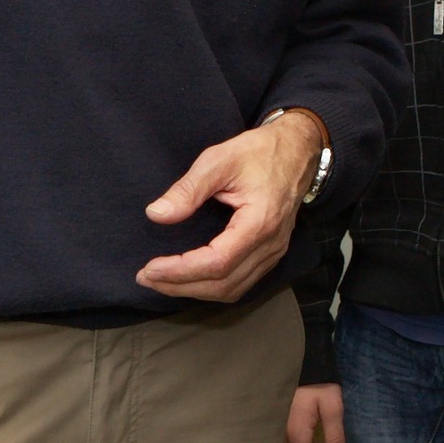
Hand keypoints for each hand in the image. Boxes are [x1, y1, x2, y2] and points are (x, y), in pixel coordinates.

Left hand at [137, 110, 326, 302]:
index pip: (218, 262)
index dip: (181, 271)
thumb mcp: (219, 160)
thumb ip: (188, 189)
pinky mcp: (271, 253)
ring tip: (162, 281)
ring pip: (233, 289)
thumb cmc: (259, 152)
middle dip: (181, 286)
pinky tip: (189, 278)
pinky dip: (212, 286)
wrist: (297, 151)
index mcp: (260, 222)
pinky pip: (241, 282)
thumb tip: (156, 214)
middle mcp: (270, 245)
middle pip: (223, 283)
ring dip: (195, 290)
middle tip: (146, 277)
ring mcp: (273, 252)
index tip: (150, 268)